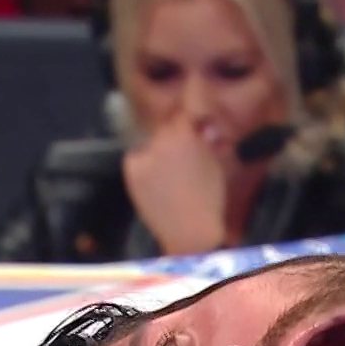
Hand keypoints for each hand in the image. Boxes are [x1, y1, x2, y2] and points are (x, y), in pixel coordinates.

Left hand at [122, 114, 231, 255]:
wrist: (188, 232)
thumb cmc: (209, 199)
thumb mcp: (214, 164)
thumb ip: (206, 141)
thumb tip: (203, 128)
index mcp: (184, 135)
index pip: (182, 114)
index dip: (186, 120)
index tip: (191, 127)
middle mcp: (160, 140)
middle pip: (164, 128)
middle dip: (172, 136)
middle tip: (180, 154)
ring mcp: (142, 155)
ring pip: (149, 144)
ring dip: (157, 151)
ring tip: (168, 173)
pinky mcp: (130, 170)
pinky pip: (137, 159)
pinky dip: (144, 165)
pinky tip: (155, 182)